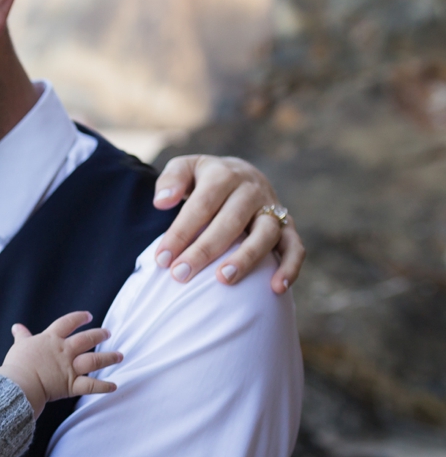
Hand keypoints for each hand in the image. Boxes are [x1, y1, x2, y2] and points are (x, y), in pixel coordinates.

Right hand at [0, 311, 120, 415]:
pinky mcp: (72, 385)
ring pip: (95, 360)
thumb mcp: (19, 345)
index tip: (88, 316)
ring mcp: (70, 368)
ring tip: (119, 356)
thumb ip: (22, 336)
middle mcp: (65, 351)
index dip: (79, 318)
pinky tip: (114, 385)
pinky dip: (104, 386)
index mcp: (51, 339)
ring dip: (109, 357)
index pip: (68, 323)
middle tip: (107, 333)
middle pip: (86, 339)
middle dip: (99, 335)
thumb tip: (17, 327)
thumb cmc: (18, 364)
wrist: (20, 382)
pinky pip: (92, 386)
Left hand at [153, 154, 304, 293]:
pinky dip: (290, 267)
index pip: (201, 205)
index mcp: (223, 176)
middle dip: (204, 251)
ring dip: (246, 258)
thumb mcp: (185, 168)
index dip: (181, 232)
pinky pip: (295, 247)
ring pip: (265, 235)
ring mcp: (272, 209)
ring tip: (223, 280)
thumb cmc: (204, 179)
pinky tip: (276, 288)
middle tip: (180, 275)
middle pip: (229, 222)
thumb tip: (162, 202)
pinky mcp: (288, 226)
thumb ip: (171, 180)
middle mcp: (251, 191)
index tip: (162, 259)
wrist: (240, 175)